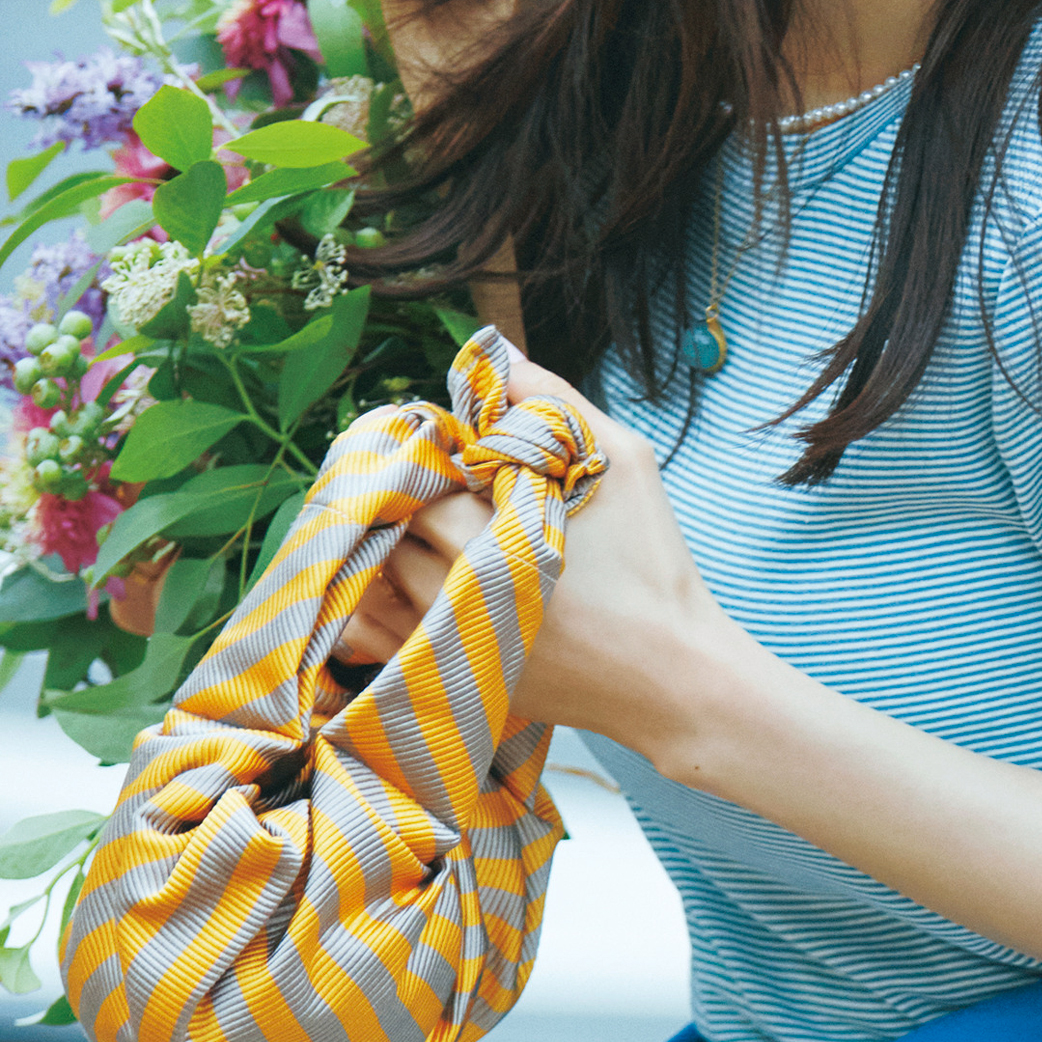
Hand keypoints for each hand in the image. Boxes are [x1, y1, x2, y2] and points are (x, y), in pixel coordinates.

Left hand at [331, 351, 725, 741]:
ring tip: (421, 530)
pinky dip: (372, 603)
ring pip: (372, 581)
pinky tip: (402, 580)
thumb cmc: (654, 564)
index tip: (456, 454)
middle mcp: (465, 596)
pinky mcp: (450, 682)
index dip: (433, 459)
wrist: (670, 674)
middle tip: (438, 487)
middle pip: (393, 530)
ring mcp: (453, 646)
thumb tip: (502, 360)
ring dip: (385, 548)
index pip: (426, 482)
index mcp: (505, 537)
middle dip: (408, 501)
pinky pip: (371, 637)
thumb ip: (559, 404)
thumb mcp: (626, 466)